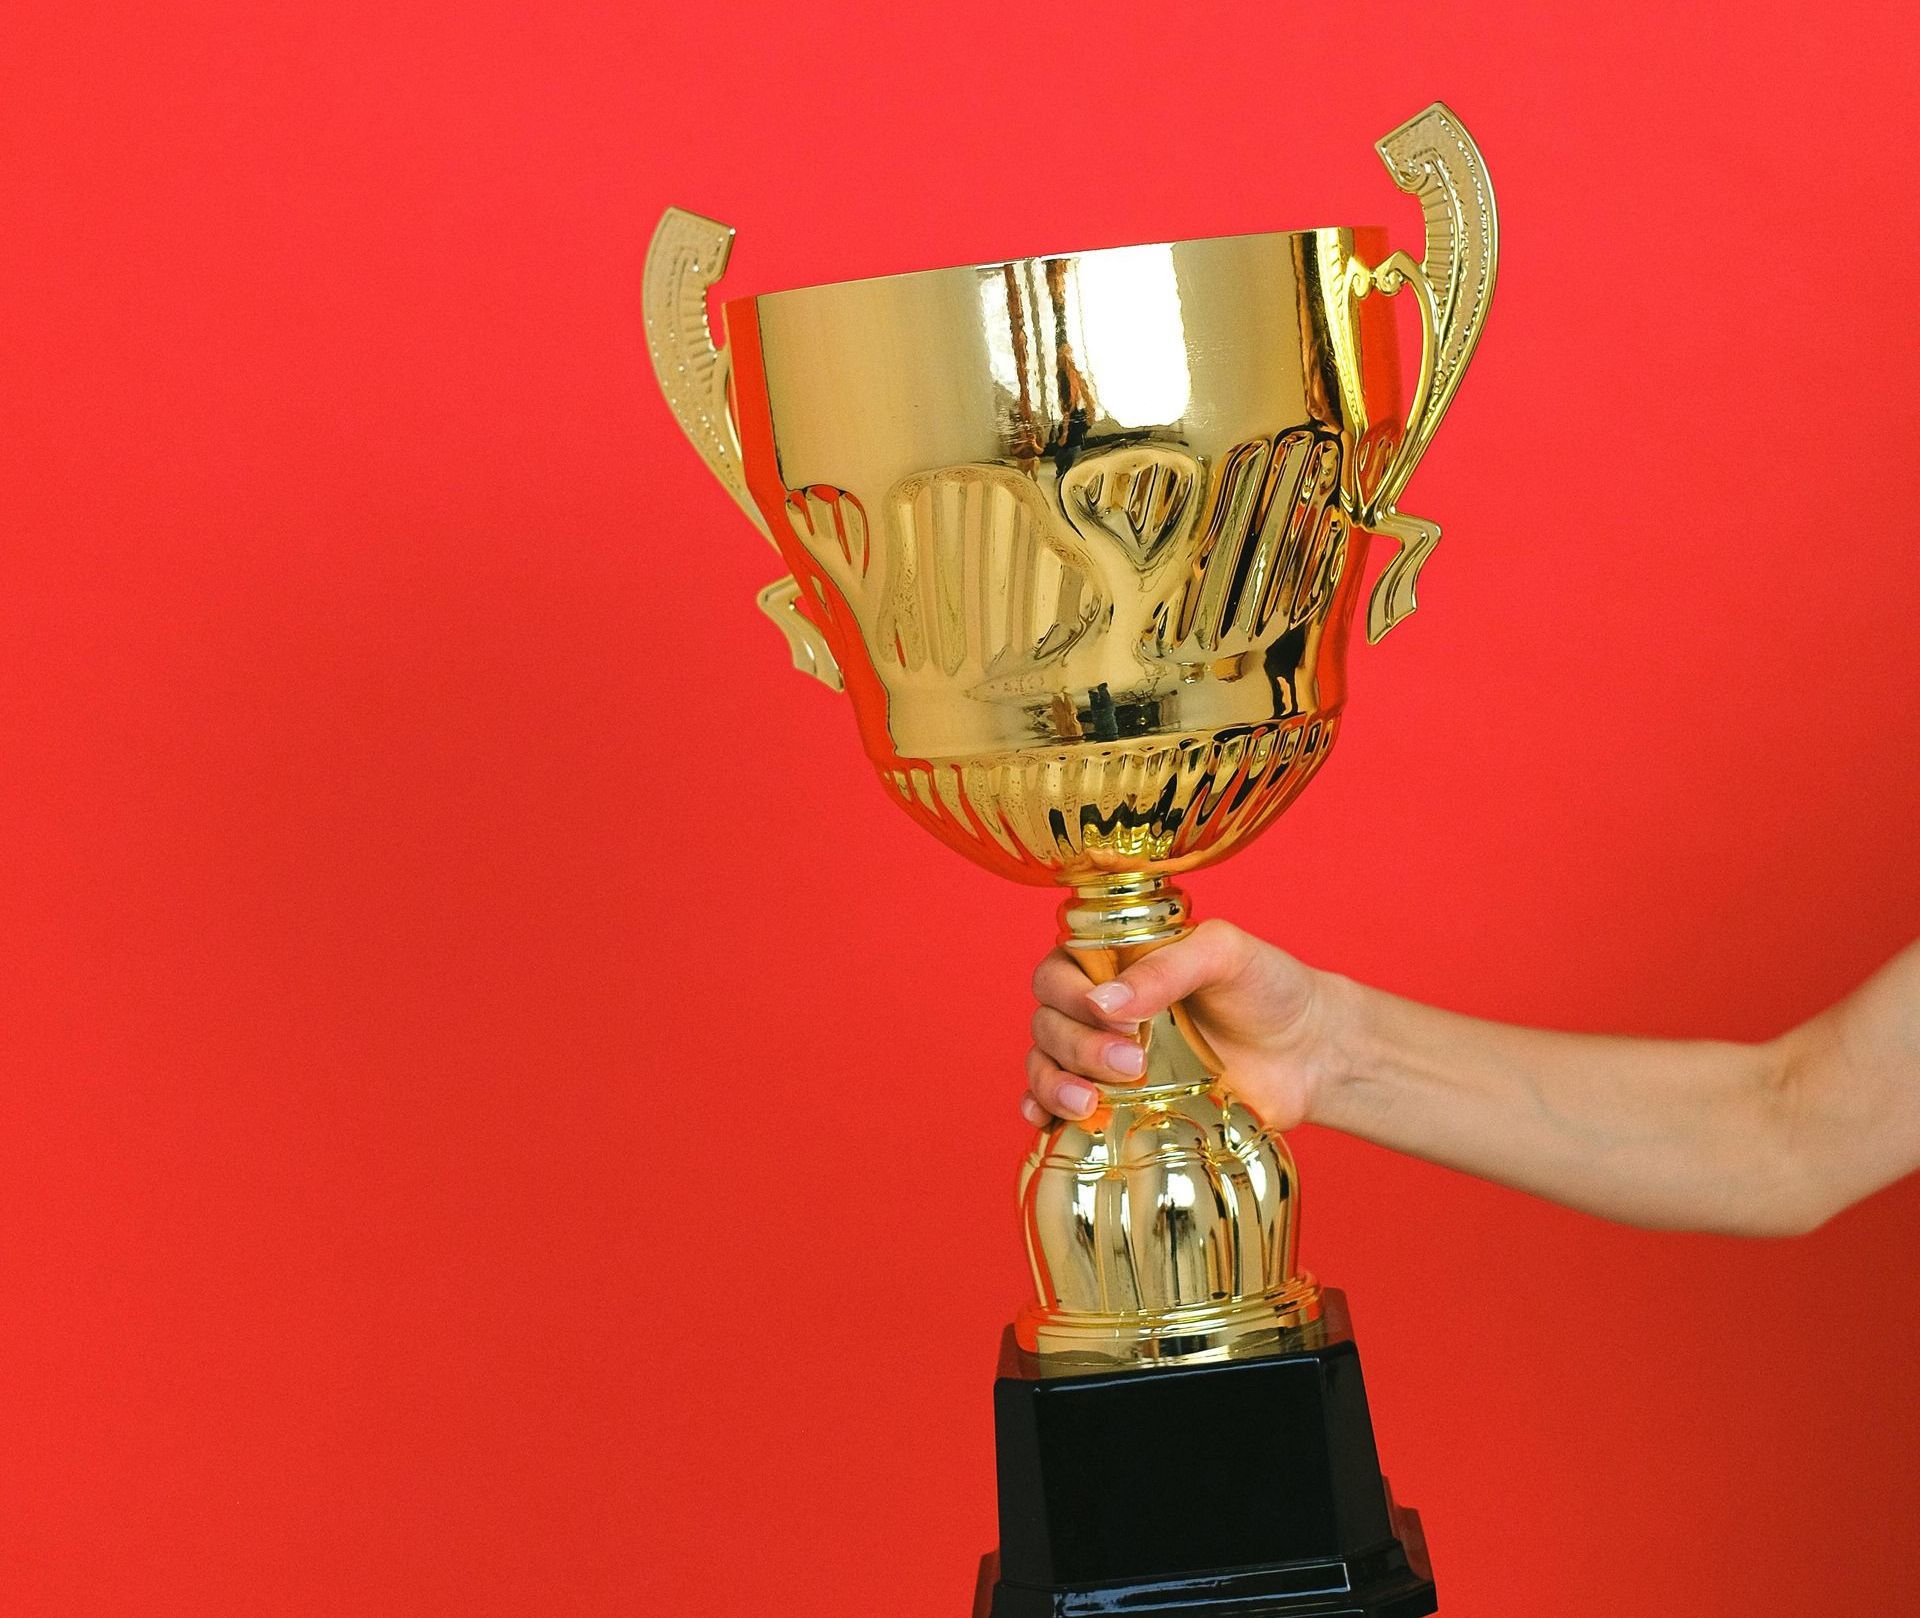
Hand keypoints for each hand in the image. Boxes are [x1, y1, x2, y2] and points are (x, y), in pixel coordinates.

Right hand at [1022, 919, 1347, 1131]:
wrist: (1311, 1054)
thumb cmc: (1269, 988)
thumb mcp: (1225, 954)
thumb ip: (1166, 968)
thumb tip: (1103, 1003)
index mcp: (1116, 963)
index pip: (1058, 972)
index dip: (1069, 995)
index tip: (1111, 1016)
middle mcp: (1102, 1011)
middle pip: (1048, 1024)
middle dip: (1075, 1045)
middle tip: (1130, 1061)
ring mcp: (1107, 1061)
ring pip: (1046, 1067)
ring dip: (1053, 1085)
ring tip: (1089, 1103)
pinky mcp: (1122, 1106)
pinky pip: (1062, 1111)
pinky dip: (1044, 1116)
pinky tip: (1047, 1125)